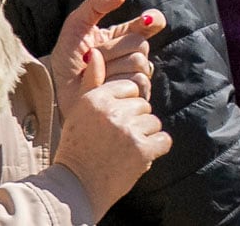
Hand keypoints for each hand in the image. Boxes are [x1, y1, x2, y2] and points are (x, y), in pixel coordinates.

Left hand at [49, 0, 164, 114]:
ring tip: (94, 74)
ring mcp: (137, 73)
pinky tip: (102, 86)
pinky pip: (136, 83)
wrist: (59, 91)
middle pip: (140, 43)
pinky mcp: (136, 94)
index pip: (153, 21)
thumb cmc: (67, 59)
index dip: (153, 19)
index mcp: (125, 34)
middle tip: (89, 58)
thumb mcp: (75, 25)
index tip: (144, 20)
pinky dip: (114, 84)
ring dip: (109, 68)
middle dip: (111, 50)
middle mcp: (135, 53)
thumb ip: (95, 4)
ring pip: (138, 63)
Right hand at [53, 78, 171, 217]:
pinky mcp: (142, 149)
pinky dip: (155, 150)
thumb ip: (92, 81)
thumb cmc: (78, 147)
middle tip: (115, 140)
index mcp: (96, 98)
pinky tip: (137, 157)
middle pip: (143, 105)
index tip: (110, 123)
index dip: (124, 106)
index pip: (130, 88)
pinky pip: (164, 140)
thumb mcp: (79, 111)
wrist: (76, 186)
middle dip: (135, 122)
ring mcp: (128, 130)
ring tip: (123, 149)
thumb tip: (96, 52)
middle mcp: (112, 111)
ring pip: (154, 122)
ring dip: (144, 136)